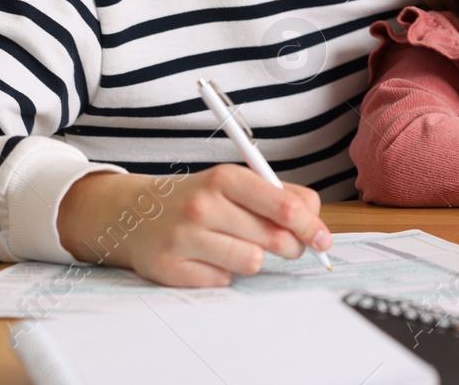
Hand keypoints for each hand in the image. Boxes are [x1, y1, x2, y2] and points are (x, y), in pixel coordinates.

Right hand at [57, 166, 332, 286]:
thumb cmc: (198, 199)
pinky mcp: (171, 268)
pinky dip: (224, 273)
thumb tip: (315, 219)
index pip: (283, 203)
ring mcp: (184, 237)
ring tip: (239, 247)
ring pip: (251, 262)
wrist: (134, 214)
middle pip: (273, 237)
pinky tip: (209, 258)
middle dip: (291, 247)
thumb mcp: (234, 184)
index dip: (311, 225)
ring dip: (254, 260)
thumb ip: (279, 196)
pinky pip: (223, 281)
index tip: (323, 240)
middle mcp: (203, 205)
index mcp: (225, 178)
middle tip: (289, 247)